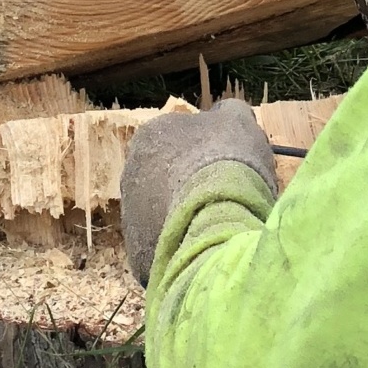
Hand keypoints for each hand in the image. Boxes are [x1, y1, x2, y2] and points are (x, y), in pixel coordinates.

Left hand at [119, 99, 276, 283]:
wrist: (217, 223)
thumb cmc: (226, 162)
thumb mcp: (237, 120)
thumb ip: (227, 113)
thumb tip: (223, 113)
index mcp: (150, 136)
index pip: (177, 140)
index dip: (206, 152)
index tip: (228, 165)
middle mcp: (130, 174)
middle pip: (165, 178)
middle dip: (190, 185)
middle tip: (224, 197)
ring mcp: (130, 217)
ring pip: (163, 215)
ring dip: (186, 218)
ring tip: (219, 226)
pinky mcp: (138, 255)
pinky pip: (164, 248)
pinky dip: (184, 247)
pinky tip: (209, 247)